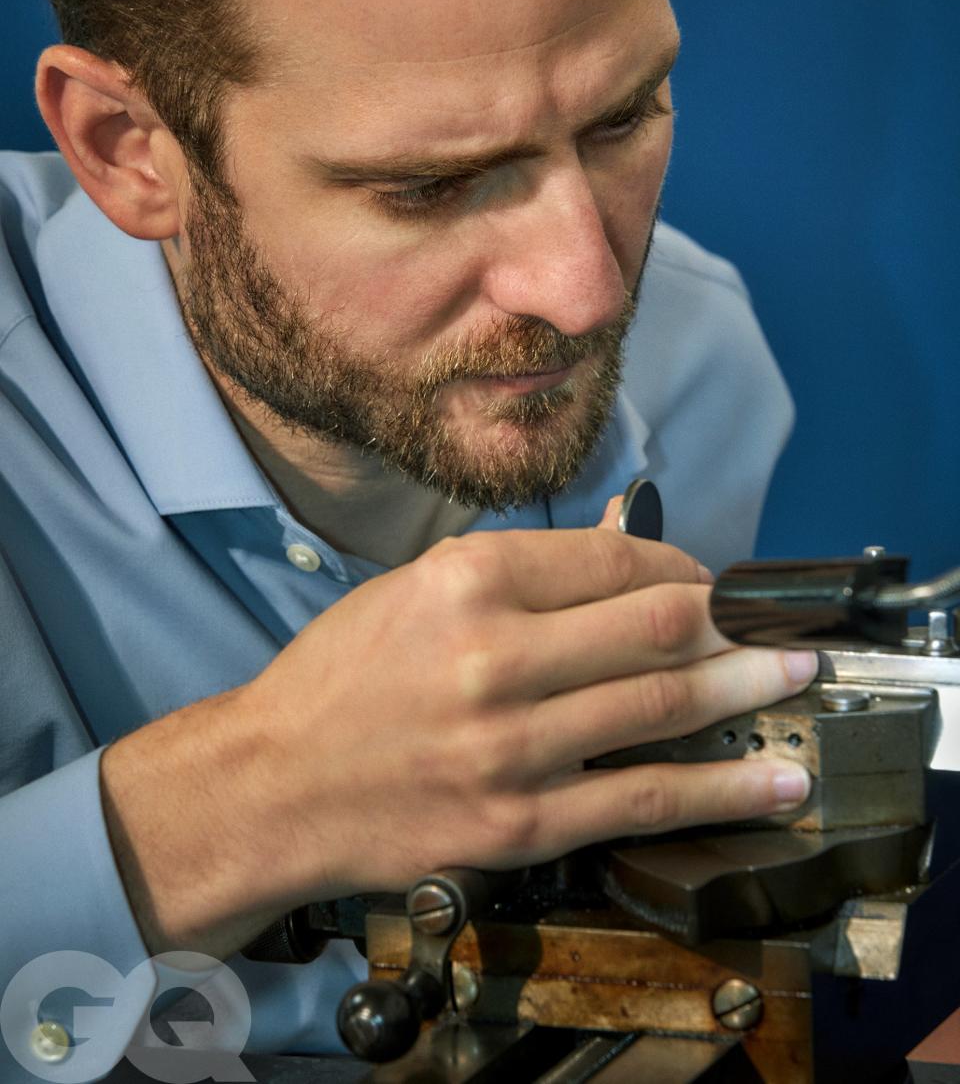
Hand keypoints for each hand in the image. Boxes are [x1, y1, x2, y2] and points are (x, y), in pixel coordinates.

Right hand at [248, 523, 815, 895]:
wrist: (276, 782)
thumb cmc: (342, 678)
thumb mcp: (416, 589)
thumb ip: (522, 573)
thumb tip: (623, 559)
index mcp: (468, 582)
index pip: (614, 561)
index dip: (681, 566)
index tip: (702, 579)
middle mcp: (496, 656)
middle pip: (657, 626)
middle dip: (729, 621)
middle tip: (766, 624)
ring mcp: (514, 745)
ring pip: (665, 707)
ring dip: (747, 688)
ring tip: (795, 676)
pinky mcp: (522, 820)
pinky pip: (644, 800)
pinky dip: (723, 790)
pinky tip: (773, 781)